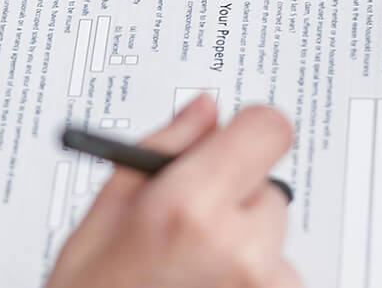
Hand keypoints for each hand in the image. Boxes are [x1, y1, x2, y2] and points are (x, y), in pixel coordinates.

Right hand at [47, 95, 298, 287]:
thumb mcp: (102, 218)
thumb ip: (161, 151)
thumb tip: (203, 111)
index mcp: (189, 207)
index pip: (267, 129)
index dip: (248, 132)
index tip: (233, 143)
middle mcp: (239, 249)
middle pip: (267, 189)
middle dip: (233, 202)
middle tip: (187, 233)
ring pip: (273, 242)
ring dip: (245, 252)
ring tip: (190, 279)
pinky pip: (278, 282)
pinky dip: (251, 287)